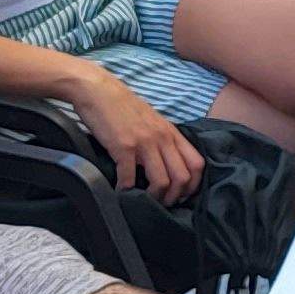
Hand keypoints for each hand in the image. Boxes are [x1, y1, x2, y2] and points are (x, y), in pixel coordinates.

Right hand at [69, 69, 205, 196]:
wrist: (98, 90)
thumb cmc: (123, 106)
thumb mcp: (152, 121)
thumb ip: (163, 139)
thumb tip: (167, 164)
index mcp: (172, 132)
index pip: (197, 164)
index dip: (192, 185)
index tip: (181, 195)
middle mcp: (163, 138)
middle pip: (182, 177)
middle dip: (174, 197)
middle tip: (162, 203)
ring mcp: (144, 143)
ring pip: (161, 182)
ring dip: (153, 197)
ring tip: (143, 200)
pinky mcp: (123, 147)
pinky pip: (129, 178)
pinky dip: (125, 191)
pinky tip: (120, 192)